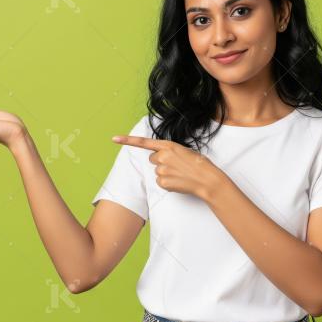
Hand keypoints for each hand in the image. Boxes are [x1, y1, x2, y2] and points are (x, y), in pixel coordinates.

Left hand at [112, 135, 226, 200]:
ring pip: (157, 171)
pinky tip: (178, 181)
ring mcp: (162, 170)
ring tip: (180, 173)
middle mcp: (162, 156)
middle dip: (161, 162)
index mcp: (168, 146)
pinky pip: (160, 182)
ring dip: (166, 173)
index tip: (114, 139)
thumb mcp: (184, 151)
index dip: (127, 140)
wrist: (207, 179)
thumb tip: (159, 158)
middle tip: (176, 165)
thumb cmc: (199, 163)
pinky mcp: (163, 182)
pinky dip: (168, 183)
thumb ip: (169, 151)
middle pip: (152, 159)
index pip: (144, 142)